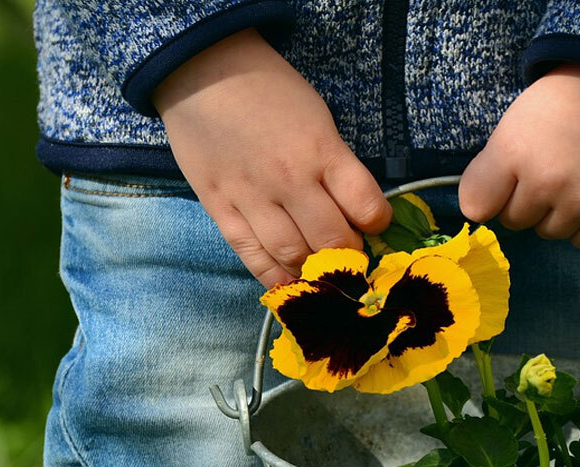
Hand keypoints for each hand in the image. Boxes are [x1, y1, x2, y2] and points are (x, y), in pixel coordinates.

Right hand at [153, 29, 390, 287]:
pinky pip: (251, 255)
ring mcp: (251, 197)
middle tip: (351, 254)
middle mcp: (289, 178)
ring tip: (322, 270)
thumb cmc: (270, 91)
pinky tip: (289, 283)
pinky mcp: (219, 208)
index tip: (374, 224)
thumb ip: (336, 165)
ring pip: (293, 255)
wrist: (201, 71)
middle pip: (332, 240)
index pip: (366, 205)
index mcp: (321, 150)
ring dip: (314, 271)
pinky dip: (274, 276)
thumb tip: (355, 212)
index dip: (378, 223)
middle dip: (350, 255)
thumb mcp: (318, 119)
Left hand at [458, 63, 579, 247]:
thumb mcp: (513, 125)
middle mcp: (547, 182)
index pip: (476, 207)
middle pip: (515, 221)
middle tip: (549, 169)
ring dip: (556, 214)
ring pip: (550, 232)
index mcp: (513, 152)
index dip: (491, 194)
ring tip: (574, 178)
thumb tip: (478, 213)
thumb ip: (488, 171)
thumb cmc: (562, 104)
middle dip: (526, 201)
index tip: (506, 181)